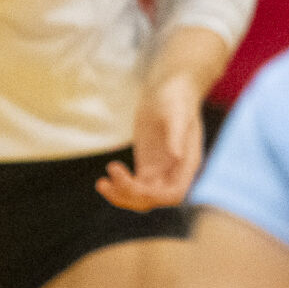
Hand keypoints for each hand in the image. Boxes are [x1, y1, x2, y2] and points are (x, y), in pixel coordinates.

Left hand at [97, 74, 203, 211]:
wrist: (167, 88)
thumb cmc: (176, 97)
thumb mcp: (176, 112)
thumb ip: (177, 133)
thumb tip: (177, 156)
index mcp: (187, 163)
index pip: (173, 193)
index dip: (154, 196)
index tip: (133, 184)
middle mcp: (175, 172)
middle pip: (154, 199)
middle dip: (130, 196)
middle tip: (107, 181)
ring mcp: (160, 171)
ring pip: (141, 197)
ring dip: (121, 196)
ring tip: (101, 184)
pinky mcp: (147, 166)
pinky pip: (134, 187)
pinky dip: (119, 188)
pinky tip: (104, 180)